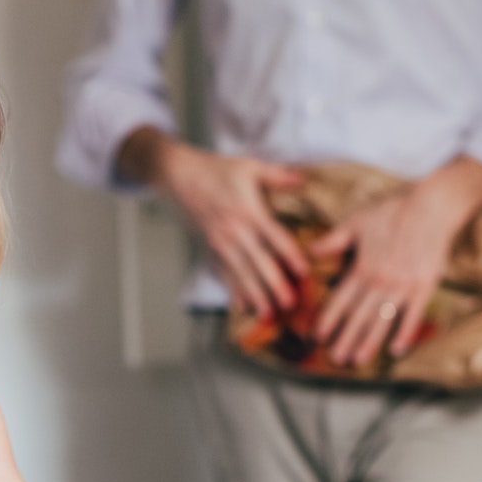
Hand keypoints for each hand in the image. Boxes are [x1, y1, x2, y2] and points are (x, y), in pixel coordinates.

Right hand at [122, 129, 308, 314]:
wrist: (178, 176)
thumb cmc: (215, 170)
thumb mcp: (249, 167)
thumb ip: (278, 176)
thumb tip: (303, 180)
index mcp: (249, 211)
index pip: (274, 237)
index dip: (290, 255)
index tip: (303, 272)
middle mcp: (235, 231)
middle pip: (258, 262)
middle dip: (274, 285)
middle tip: (290, 304)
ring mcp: (219, 243)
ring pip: (240, 274)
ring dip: (255, 295)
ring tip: (267, 314)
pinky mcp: (208, 248)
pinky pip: (222, 274)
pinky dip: (232, 291)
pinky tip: (241, 306)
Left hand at [311, 156, 481, 367]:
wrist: (432, 206)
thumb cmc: (393, 209)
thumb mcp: (357, 221)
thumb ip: (333, 240)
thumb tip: (309, 250)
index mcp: (361, 266)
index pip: (340, 299)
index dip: (329, 319)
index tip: (318, 336)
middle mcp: (379, 280)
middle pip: (358, 315)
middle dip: (346, 338)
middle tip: (336, 358)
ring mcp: (402, 286)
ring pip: (381, 320)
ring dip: (368, 342)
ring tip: (358, 361)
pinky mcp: (424, 286)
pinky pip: (413, 315)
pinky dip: (404, 333)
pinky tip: (396, 350)